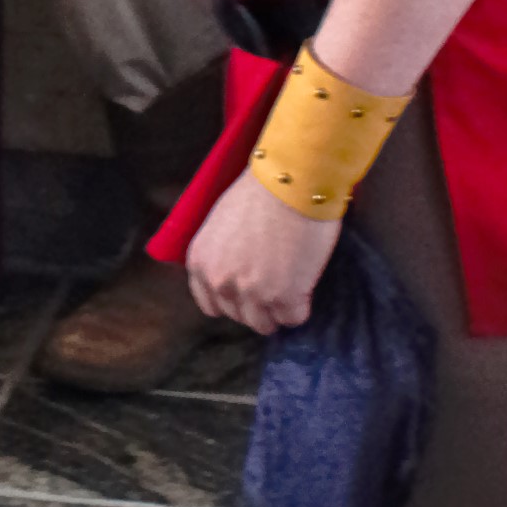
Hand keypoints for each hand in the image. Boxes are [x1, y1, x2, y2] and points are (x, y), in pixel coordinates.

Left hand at [183, 174, 339, 334]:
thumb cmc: (261, 192)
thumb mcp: (222, 223)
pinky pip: (293, 318)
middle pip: (240, 316)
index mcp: (201, 262)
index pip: (211, 304)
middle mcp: (220, 281)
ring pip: (265, 324)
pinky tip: (305, 282)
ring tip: (292, 283)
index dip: (233, 299)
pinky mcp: (284, 296)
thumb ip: (222, 254)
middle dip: (258, 304)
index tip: (250, 289)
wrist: (291, 182)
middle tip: (276, 281)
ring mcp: (251, 292)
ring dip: (279, 309)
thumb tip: (235, 274)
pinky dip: (302, 305)